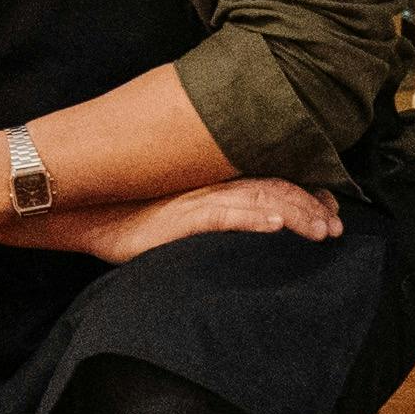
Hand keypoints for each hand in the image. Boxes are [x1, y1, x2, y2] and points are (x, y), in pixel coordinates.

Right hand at [81, 177, 342, 263]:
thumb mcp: (168, 220)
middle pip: (272, 189)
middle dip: (310, 207)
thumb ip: (202, 218)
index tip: (328, 211)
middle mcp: (208, 185)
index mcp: (209, 185)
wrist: (77, 211)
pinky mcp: (181, 216)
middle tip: (337, 225)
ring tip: (322, 230)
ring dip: (295, 214)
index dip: (301, 195)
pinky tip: (277, 226)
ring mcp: (196, 198)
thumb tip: (238, 228)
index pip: (267, 184)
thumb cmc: (117, 217)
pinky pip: (225, 214)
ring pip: (258, 199)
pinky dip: (254, 219)